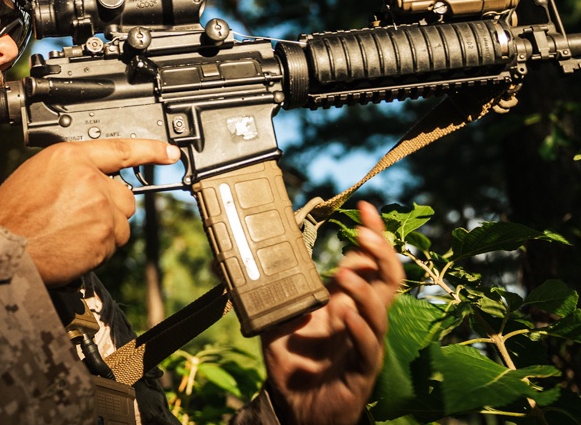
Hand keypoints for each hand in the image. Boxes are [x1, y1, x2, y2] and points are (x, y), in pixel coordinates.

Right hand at [0, 139, 179, 286]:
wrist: (0, 250)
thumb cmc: (10, 216)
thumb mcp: (36, 174)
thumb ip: (72, 171)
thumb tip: (95, 178)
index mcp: (70, 157)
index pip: (120, 149)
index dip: (150, 150)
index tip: (171, 153)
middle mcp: (89, 178)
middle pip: (124, 195)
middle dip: (109, 208)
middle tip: (77, 218)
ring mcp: (100, 207)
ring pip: (121, 222)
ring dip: (104, 230)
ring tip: (70, 234)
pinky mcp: (104, 235)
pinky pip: (113, 244)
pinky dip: (98, 249)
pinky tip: (73, 247)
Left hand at [261, 201, 403, 424]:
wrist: (295, 407)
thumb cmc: (292, 361)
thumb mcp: (273, 318)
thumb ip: (259, 291)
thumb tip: (224, 260)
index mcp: (345, 299)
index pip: (368, 261)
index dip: (373, 234)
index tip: (365, 207)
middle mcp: (360, 317)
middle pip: (387, 279)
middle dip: (380, 252)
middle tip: (362, 234)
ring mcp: (363, 343)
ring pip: (380, 311)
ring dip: (364, 290)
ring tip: (342, 271)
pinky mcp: (360, 371)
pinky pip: (368, 348)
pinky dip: (360, 329)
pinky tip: (346, 314)